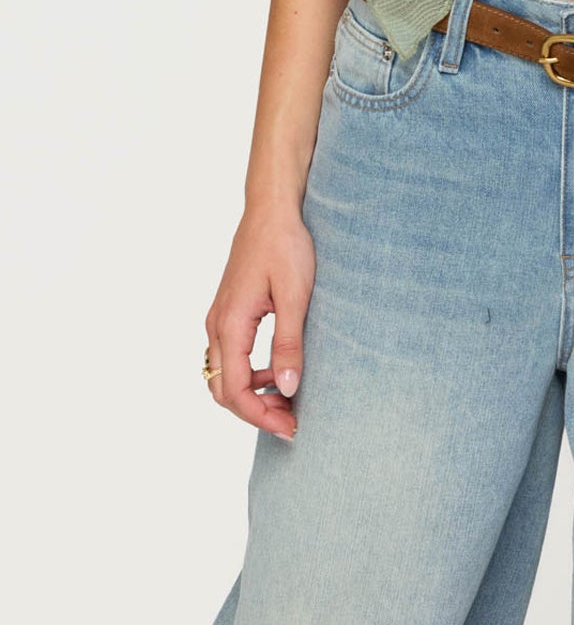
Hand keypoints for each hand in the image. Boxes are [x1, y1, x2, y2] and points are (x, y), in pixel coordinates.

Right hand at [204, 203, 315, 440]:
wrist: (271, 208)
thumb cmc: (284, 245)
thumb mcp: (294, 295)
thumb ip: (289, 342)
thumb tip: (287, 388)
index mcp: (230, 324)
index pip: (236, 390)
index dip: (261, 416)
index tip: (291, 427)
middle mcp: (217, 325)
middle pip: (224, 389)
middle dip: (255, 411)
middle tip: (292, 420)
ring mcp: (220, 318)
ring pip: (225, 374)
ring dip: (253, 392)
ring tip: (289, 396)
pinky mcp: (229, 311)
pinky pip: (231, 355)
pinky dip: (251, 372)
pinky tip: (278, 366)